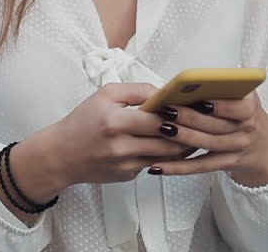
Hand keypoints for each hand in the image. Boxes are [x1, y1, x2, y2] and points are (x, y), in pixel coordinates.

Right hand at [36, 83, 195, 187]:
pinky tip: (175, 145)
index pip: (157, 119)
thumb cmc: (83, 121)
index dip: (179, 113)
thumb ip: (137, 90)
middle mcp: (121, 147)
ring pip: (166, 156)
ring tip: (197, 132)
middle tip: (206, 121)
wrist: (61, 155)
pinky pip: (154, 163)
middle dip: (188, 132)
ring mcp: (125, 165)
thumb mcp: (106, 94)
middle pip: (167, 141)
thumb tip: (165, 92)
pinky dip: (166, 155)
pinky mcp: (127, 176)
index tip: (195, 106)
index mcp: (115, 122)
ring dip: (184, 146)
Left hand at [144, 92, 267, 185]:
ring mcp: (236, 149)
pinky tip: (160, 165)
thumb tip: (193, 80)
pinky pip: (200, 166)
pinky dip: (179, 167)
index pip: (236, 107)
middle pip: (215, 126)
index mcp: (250, 108)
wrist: (264, 144)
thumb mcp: (245, 97)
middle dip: (190, 118)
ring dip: (182, 138)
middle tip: (167, 110)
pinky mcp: (225, 164)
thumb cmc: (246, 114)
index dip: (217, 105)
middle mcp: (246, 130)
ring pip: (206, 145)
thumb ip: (225, 88)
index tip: (198, 100)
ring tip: (162, 128)